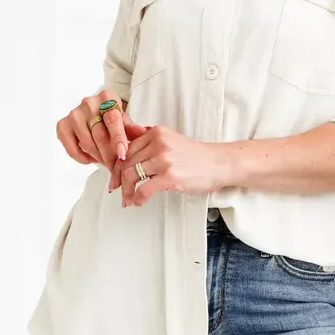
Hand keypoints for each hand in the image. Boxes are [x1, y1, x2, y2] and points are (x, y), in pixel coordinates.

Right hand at [56, 89, 145, 174]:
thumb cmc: (113, 117)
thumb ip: (131, 128)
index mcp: (106, 97)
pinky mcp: (62, 125)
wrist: (96, 111)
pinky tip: (91, 159)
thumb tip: (143, 132)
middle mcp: (88, 102)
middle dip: (109, 154)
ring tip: (106, 162)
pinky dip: (82, 158)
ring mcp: (74, 114)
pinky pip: (72, 148)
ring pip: (87, 143)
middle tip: (117, 166)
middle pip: (99, 134)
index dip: (118, 139)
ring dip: (98, 157)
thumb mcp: (125, 120)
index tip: (122, 154)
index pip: (113, 120)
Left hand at [117, 126, 232, 206]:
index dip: (116, 164)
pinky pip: (143, 189)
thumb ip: (150, 142)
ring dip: (126, 191)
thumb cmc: (196, 156)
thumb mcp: (171, 140)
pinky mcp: (169, 177)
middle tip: (117, 190)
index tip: (115, 175)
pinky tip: (138, 202)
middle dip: (118, 179)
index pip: (126, 148)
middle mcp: (158, 143)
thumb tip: (126, 152)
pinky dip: (137, 198)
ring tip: (127, 199)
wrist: (219, 163)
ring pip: (131, 175)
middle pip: (126, 162)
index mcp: (156, 133)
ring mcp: (163, 160)